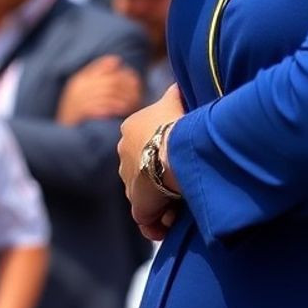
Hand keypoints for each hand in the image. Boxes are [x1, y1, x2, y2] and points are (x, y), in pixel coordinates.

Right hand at [57, 55, 142, 124]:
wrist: (61, 136)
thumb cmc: (76, 112)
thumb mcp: (83, 89)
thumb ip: (99, 72)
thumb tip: (117, 60)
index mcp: (81, 79)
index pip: (108, 70)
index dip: (125, 75)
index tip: (136, 82)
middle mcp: (80, 87)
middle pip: (111, 82)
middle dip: (127, 89)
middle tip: (138, 96)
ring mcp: (80, 100)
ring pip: (109, 94)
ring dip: (124, 99)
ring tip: (132, 105)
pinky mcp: (82, 113)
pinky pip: (103, 107)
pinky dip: (115, 108)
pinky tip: (123, 112)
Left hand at [118, 84, 184, 240]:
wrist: (175, 147)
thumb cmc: (178, 122)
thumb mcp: (176, 100)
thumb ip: (175, 93)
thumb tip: (179, 84)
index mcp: (130, 129)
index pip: (144, 143)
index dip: (164, 152)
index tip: (180, 157)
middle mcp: (124, 155)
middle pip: (145, 170)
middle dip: (163, 178)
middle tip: (184, 181)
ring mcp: (129, 181)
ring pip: (148, 194)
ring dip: (164, 200)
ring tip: (183, 201)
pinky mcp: (138, 205)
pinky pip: (148, 218)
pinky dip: (159, 223)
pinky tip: (172, 220)